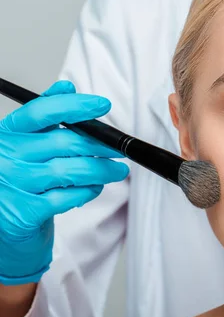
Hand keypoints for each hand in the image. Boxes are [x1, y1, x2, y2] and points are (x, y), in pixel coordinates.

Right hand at [0, 81, 128, 284]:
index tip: (102, 105)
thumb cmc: (20, 182)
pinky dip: (87, 192)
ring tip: (117, 171)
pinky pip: (66, 197)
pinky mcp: (22, 212)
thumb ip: (45, 118)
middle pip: (63, 142)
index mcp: (6, 134)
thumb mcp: (27, 145)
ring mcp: (11, 184)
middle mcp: (4, 156)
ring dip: (102, 170)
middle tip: (120, 150)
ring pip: (70, 170)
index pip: (41, 111)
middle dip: (101, 145)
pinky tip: (94, 189)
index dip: (75, 106)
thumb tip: (66, 86)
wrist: (3, 230)